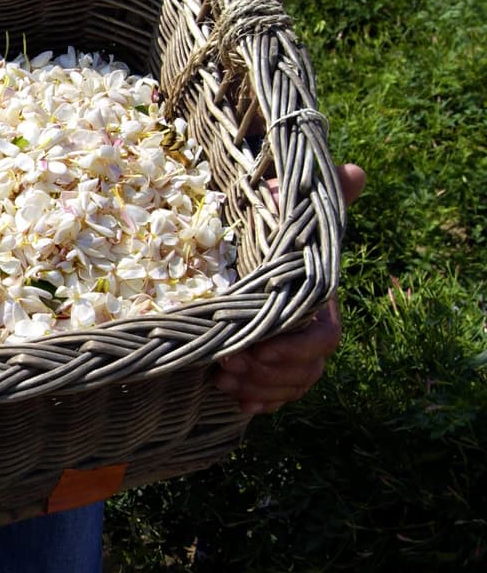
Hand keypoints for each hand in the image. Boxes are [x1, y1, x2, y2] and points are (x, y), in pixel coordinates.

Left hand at [214, 163, 366, 413]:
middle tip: (228, 364)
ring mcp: (290, 348)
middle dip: (269, 373)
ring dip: (258, 386)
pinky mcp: (268, 360)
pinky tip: (235, 400)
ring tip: (221, 377)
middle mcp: (309, 328)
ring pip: (289, 383)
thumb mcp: (290, 207)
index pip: (324, 338)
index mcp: (318, 300)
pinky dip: (257, 400)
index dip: (296, 349)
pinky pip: (273, 391)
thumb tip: (352, 172)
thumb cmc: (273, 221)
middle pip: (306, 369)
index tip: (261, 348)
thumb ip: (321, 198)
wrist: (252, 237)